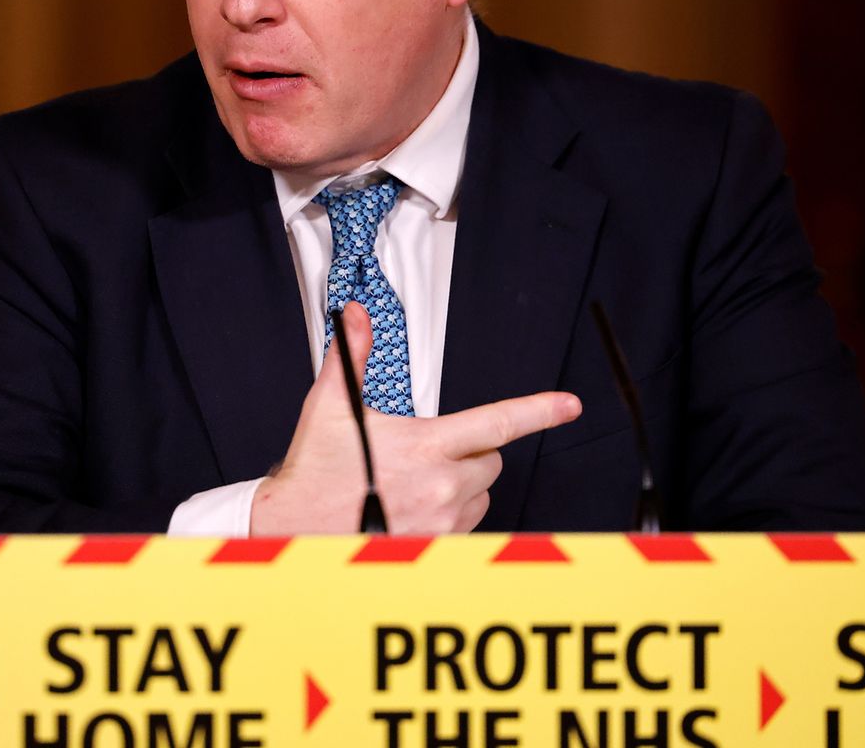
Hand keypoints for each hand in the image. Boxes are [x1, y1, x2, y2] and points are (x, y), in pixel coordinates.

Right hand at [250, 301, 581, 534]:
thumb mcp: (333, 407)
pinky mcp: (438, 547)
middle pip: (493, 458)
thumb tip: (357, 317)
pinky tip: (417, 505)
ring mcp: (443, 522)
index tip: (570, 405)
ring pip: (483, 491)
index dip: (539, 410)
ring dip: (464, 482)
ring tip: (416, 481)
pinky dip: (454, 512)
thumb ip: (352, 357)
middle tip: (429, 450)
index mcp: (426, 447)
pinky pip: (469, 523)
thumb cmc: (315, 471)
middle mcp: (443, 486)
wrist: (294, 528)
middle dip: (472, 449)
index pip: (498, 422)